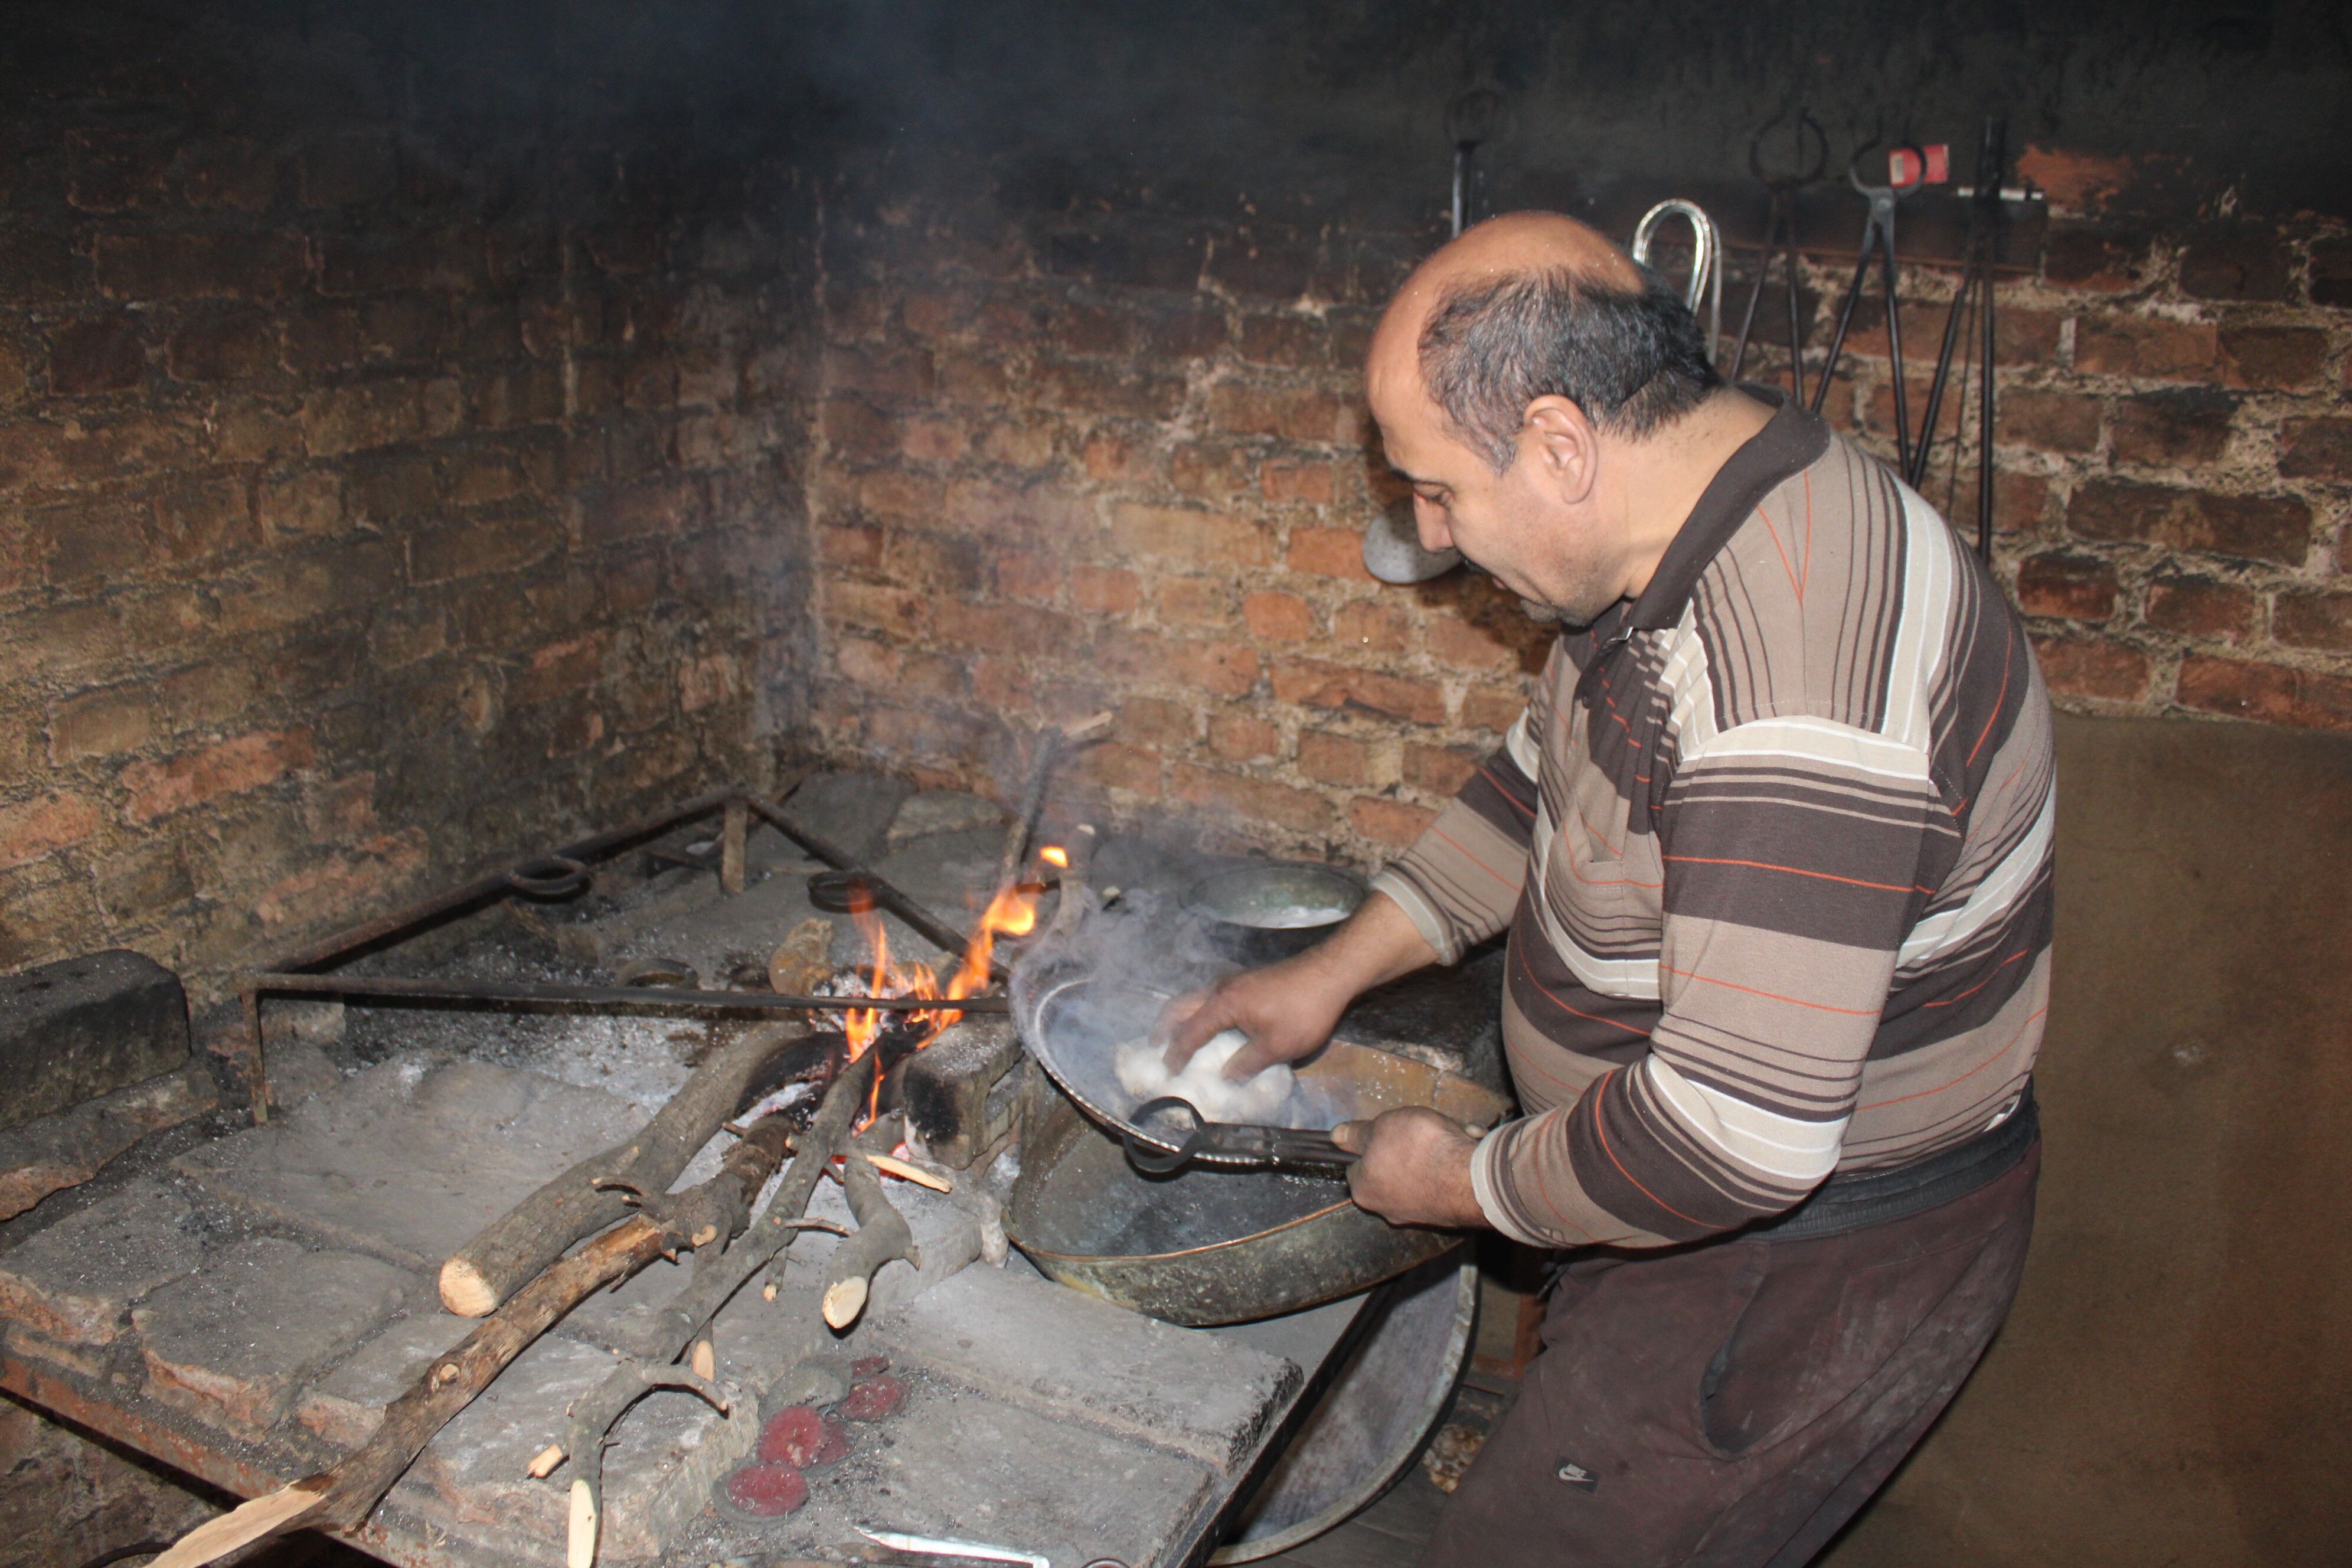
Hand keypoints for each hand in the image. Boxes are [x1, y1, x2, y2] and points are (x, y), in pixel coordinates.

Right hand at [1152, 951, 1354, 1079]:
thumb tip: (1226, 1075)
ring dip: (1184, 1017)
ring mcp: (1235, 981)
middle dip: (1166, 1026)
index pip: (1189, 1032)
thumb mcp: (1277, 1047)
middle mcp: (1222, 988)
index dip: (1177, 1053)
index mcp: (1223, 1004)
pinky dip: (1201, 1011)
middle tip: (1158, 1047)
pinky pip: (1212, 996)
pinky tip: (1212, 1024)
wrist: (1331, 973)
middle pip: (1182, 1006)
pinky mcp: (1248, 980)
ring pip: (1196, 998)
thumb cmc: (1304, 1011)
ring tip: (1180, 1037)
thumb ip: (1247, 1063)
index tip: (1167, 1070)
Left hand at [1334, 1107, 1484, 1227]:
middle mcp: (1387, 1209)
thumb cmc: (1417, 1148)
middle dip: (1408, 1146)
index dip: (1368, 1144)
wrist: (1471, 1179)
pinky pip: (1445, 1181)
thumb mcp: (1381, 1128)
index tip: (1385, 1130)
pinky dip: (1454, 1162)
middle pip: (1391, 1169)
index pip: (1356, 1166)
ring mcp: (1419, 1214)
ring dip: (1436, 1151)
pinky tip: (1467, 1144)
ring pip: (1422, 1173)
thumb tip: (1336, 1136)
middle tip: (1423, 1127)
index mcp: (1364, 1190)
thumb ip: (1358, 1134)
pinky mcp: (1446, 1213)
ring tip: (1453, 1132)